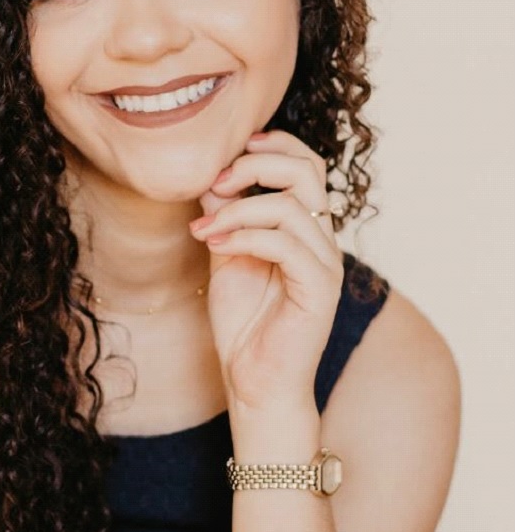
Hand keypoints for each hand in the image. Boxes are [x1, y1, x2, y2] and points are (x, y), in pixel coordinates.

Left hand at [189, 130, 344, 412]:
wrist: (255, 383)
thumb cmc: (244, 326)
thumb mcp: (227, 257)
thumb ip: (225, 217)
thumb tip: (209, 176)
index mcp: (305, 229)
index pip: (305, 164)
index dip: (270, 147)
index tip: (224, 158)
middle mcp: (322, 240)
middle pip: (308, 170)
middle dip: (256, 165)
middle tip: (217, 184)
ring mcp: (325, 263)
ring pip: (292, 206)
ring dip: (239, 208)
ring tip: (206, 228)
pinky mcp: (319, 289)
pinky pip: (287, 244)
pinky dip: (246, 236)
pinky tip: (216, 243)